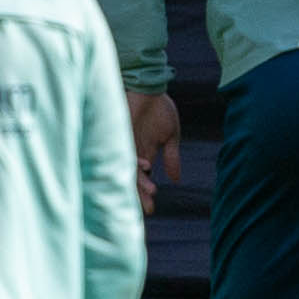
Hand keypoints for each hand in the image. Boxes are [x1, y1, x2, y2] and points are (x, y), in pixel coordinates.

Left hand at [126, 91, 181, 215]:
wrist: (149, 87)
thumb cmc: (159, 107)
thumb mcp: (171, 135)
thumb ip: (172, 157)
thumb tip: (177, 180)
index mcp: (145, 154)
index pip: (143, 180)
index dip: (146, 195)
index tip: (152, 210)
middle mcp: (133, 152)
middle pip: (133, 180)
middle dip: (140, 196)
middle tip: (149, 211)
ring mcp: (126, 144)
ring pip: (129, 170)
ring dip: (140, 183)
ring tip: (152, 193)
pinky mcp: (121, 134)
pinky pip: (127, 153)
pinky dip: (137, 162)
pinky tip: (147, 167)